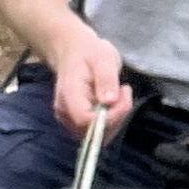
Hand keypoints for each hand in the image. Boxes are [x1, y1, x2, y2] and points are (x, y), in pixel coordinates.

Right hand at [48, 22, 132, 140]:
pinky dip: (112, 120)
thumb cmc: (90, 53)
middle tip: (123, 91)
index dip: (109, 116)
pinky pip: (98, 132)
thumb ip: (106, 79)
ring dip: (116, 118)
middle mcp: (65, 112)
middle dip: (116, 116)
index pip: (85, 120)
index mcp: (69, 95)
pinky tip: (114, 102)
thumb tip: (109, 101)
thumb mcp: (103, 58)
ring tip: (119, 93)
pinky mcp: (77, 123)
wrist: (75, 53)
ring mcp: (69, 120)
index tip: (123, 95)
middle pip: (93, 132)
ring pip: (98, 135)